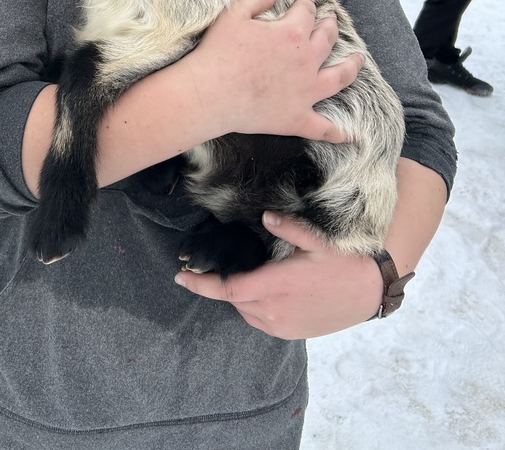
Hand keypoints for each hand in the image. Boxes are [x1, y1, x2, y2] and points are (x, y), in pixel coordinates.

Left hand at [174, 212, 382, 338]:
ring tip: (235, 274)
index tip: (180, 276)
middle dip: (214, 286)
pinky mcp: (289, 333)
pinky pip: (258, 321)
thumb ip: (290, 228)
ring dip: (235, 295)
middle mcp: (274, 310)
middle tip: (203, 268)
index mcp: (277, 286)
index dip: (201, 285)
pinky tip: (256, 289)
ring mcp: (281, 325)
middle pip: (232, 300)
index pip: (229, 289)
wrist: (369, 293)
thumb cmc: (343, 263)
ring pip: (244, 311)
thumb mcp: (318, 240)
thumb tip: (265, 216)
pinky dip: (249, 305)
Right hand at [191, 0, 361, 142]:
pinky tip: (351, 135)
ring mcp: (306, 92)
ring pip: (339, 78)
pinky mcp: (298, 118)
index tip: (303, 4)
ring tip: (359, 60)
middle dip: (330, 26)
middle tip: (331, 21)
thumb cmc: (219, 52)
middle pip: (327, 39)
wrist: (210, 93)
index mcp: (292, 33)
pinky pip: (325, 128)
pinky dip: (340, 133)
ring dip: (352, 67)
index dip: (305, 5)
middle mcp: (306, 61)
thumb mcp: (232, 13)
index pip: (306, 13)